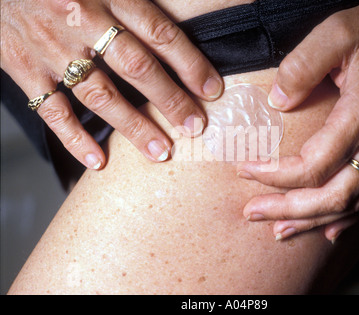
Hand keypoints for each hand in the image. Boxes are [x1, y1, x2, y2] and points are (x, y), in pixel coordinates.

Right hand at [1, 0, 222, 168]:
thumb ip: (137, 3)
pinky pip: (52, 111)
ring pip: (101, 95)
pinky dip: (75, 139)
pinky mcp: (24, 68)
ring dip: (133, 127)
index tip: (212, 90)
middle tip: (194, 127)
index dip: (191, 64)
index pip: (161, 34)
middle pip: (137, 68)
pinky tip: (97, 161)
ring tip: (160, 152)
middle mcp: (82, 20)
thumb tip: (172, 34)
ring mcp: (52, 48)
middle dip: (171, 101)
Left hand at [237, 0, 358, 240]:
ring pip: (351, 203)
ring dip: (313, 221)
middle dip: (289, 210)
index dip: (276, 175)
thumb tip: (277, 102)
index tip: (245, 170)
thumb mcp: (336, 34)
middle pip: (333, 196)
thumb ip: (302, 66)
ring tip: (279, 231)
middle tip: (253, 213)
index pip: (314, 164)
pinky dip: (346, 219)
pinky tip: (328, 230)